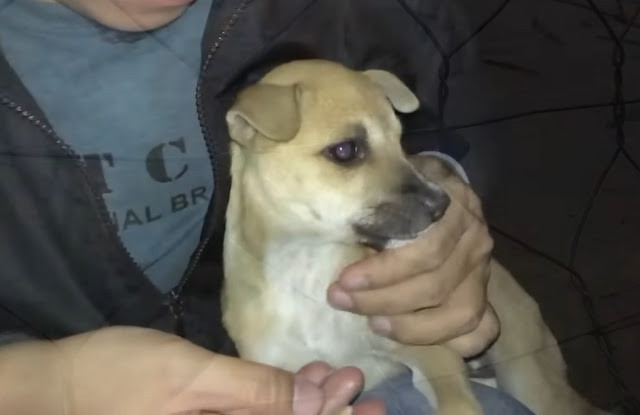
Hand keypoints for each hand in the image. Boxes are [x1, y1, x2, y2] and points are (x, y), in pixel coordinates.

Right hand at [0, 326, 384, 414]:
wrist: (61, 384)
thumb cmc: (121, 376)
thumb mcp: (191, 378)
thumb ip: (252, 391)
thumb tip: (311, 400)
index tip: (365, 401)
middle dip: (329, 414)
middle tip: (361, 386)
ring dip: (308, 403)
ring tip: (338, 379)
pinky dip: (278, 398)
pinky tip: (297, 380)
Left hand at [327, 155, 498, 356]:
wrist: (437, 187)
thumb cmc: (402, 187)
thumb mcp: (387, 181)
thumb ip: (371, 202)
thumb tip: (333, 229)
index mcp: (455, 205)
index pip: (426, 249)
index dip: (385, 271)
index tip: (345, 280)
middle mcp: (475, 238)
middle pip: (436, 284)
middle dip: (383, 300)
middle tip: (342, 301)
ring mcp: (484, 269)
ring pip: (460, 313)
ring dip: (411, 327)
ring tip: (373, 324)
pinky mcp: (484, 293)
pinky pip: (481, 328)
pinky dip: (450, 341)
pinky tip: (413, 339)